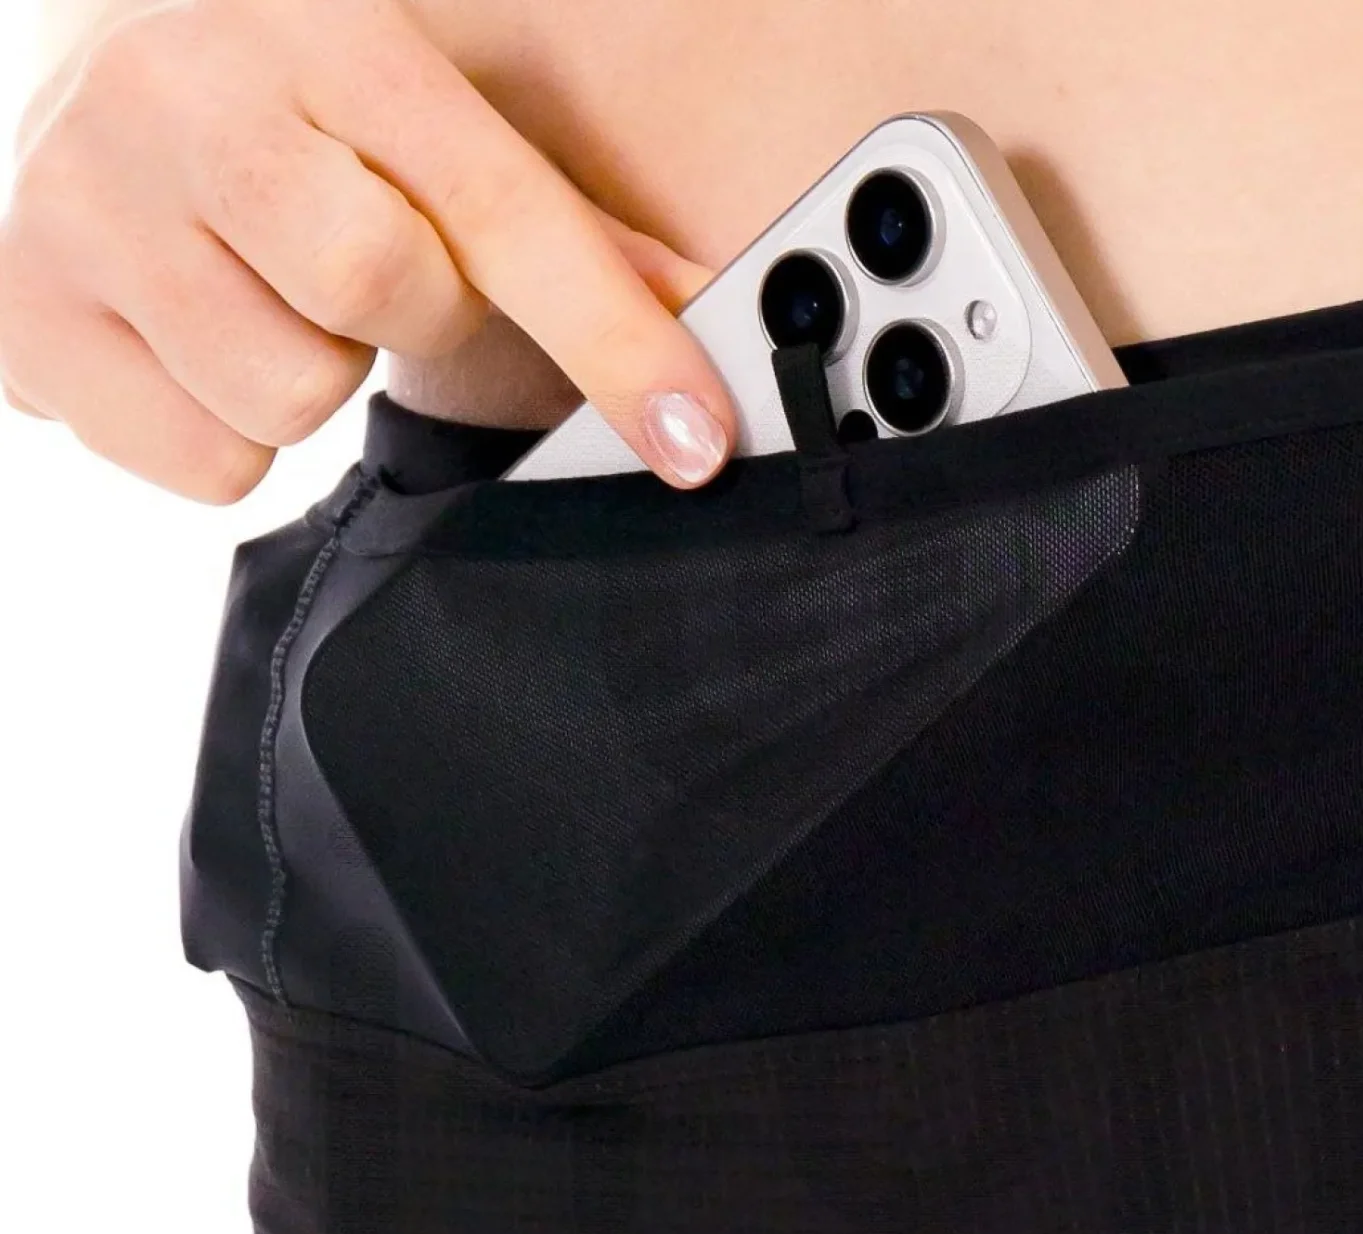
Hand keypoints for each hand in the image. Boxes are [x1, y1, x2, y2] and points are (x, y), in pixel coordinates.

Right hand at [0, 0, 735, 499]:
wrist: (80, 73)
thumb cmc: (281, 102)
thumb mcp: (410, 109)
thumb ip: (550, 218)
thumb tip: (698, 326)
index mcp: (313, 23)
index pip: (494, 201)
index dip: (613, 334)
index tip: (699, 440)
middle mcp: (181, 91)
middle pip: (379, 291)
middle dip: (403, 311)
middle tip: (357, 264)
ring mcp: (84, 203)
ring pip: (291, 399)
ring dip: (308, 376)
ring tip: (260, 291)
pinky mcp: (29, 318)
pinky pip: (212, 464)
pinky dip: (228, 432)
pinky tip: (194, 342)